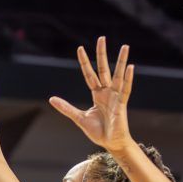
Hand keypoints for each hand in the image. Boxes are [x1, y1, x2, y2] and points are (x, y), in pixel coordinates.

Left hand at [49, 37, 134, 152]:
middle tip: (101, 38)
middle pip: (104, 69)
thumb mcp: (79, 118)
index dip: (85, 62)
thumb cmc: (98, 131)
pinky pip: (125, 89)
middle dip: (102, 54)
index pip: (90, 74)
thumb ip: (67, 108)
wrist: (110, 143)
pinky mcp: (122, 105)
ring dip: (121, 61)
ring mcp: (115, 97)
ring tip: (125, 46)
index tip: (80, 48)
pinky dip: (127, 78)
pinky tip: (130, 67)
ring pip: (118, 75)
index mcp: (97, 94)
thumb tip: (52, 99)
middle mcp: (107, 92)